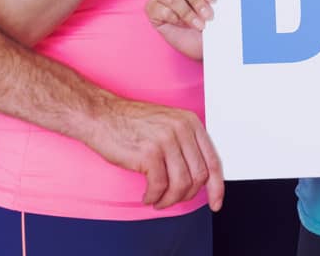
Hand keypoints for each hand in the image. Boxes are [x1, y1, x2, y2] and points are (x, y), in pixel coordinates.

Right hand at [88, 96, 224, 210]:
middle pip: (198, 177)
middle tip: (172, 199)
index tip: (215, 203)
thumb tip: (199, 178)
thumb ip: (185, 145)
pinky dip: (153, 197)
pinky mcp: (149, 153)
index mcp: (190, 123)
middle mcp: (182, 129)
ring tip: (157, 200)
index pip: (213, 161)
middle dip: (187, 196)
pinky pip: (159, 187)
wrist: (102, 116)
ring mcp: (166, 140)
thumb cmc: (131, 124)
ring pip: (181, 185)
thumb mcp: (167, 125)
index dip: (217, 187)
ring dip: (169, 200)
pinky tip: (147, 196)